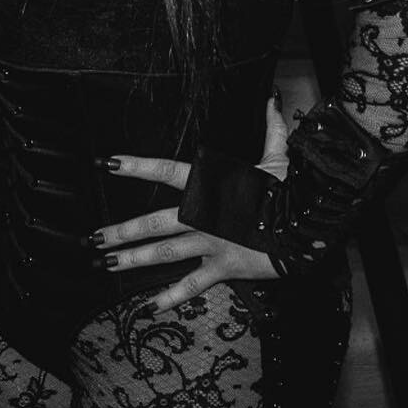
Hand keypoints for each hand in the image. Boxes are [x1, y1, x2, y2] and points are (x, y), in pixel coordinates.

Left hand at [92, 97, 288, 312]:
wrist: (312, 225)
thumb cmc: (292, 191)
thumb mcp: (278, 157)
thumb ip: (270, 128)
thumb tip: (273, 102)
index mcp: (213, 184)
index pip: (167, 171)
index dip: (137, 166)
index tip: (109, 164)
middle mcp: (206, 214)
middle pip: (156, 222)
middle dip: (123, 231)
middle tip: (95, 238)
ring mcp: (213, 242)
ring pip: (166, 252)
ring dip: (134, 259)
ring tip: (108, 264)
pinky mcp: (226, 266)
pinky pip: (194, 284)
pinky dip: (172, 296)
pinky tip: (150, 305)